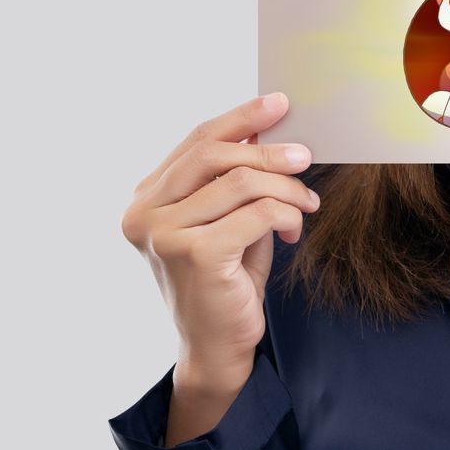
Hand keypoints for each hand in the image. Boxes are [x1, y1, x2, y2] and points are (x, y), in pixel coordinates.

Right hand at [120, 92, 319, 380]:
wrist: (218, 346)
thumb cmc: (226, 279)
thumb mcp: (226, 219)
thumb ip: (233, 178)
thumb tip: (266, 129)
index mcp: (145, 199)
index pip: (196, 142)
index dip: (240, 118)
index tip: (279, 103)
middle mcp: (144, 214)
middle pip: (214, 153)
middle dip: (268, 151)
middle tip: (305, 156)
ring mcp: (163, 234)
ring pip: (241, 182)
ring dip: (285, 188)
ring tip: (306, 203)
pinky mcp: (194, 254)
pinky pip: (257, 212)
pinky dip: (285, 214)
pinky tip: (292, 231)